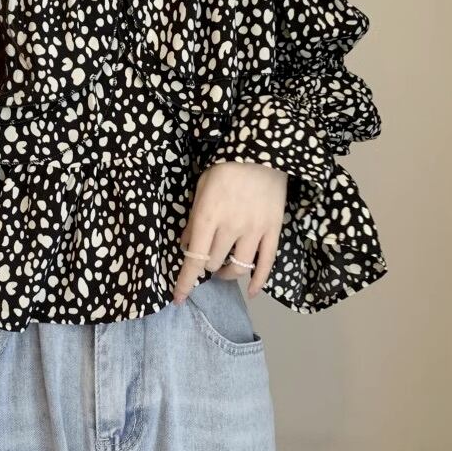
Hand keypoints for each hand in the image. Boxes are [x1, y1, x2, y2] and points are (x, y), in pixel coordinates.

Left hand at [173, 160, 287, 303]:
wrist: (262, 151)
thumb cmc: (225, 167)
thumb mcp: (201, 189)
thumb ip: (194, 220)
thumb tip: (187, 245)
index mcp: (208, 217)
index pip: (194, 259)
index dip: (184, 282)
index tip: (178, 299)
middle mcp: (230, 228)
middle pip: (214, 263)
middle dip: (206, 265)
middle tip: (206, 257)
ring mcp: (254, 231)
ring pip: (238, 267)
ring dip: (227, 273)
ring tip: (222, 269)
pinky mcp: (273, 230)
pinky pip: (267, 263)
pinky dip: (259, 280)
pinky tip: (252, 291)